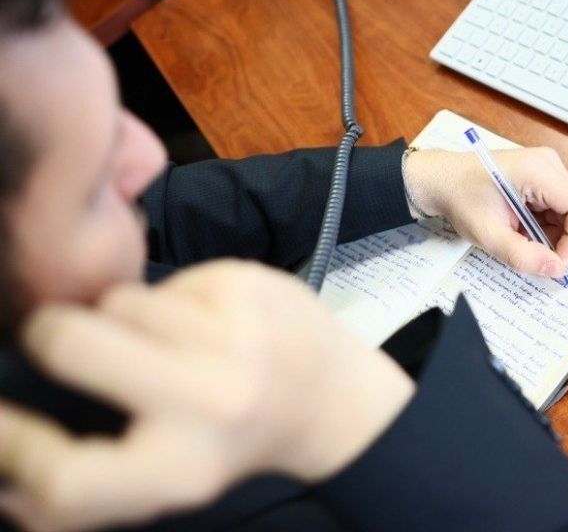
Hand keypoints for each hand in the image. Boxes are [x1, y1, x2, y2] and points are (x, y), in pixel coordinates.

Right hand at [0, 261, 412, 531]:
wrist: (332, 398)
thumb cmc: (230, 439)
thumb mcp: (166, 480)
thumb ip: (82, 489)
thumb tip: (1, 478)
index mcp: (180, 470)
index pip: (63, 475)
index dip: (11, 446)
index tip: (3, 415)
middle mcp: (210, 402)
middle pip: (68, 342)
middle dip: (49, 334)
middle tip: (64, 342)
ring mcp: (234, 335)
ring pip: (117, 302)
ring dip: (123, 319)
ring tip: (165, 344)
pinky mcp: (249, 285)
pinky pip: (166, 280)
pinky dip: (172, 301)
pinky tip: (207, 323)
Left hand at [404, 146, 567, 277]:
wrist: (442, 180)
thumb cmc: (461, 199)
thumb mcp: (489, 234)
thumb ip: (523, 255)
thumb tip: (556, 269)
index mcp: (538, 170)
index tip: (558, 264)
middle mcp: (549, 164)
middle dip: (567, 240)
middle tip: (544, 261)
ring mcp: (547, 168)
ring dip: (556, 234)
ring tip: (527, 243)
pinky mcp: (542, 175)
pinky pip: (558, 206)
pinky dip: (547, 226)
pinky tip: (526, 232)